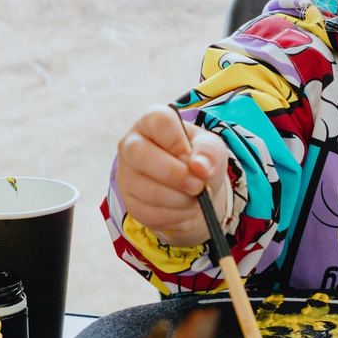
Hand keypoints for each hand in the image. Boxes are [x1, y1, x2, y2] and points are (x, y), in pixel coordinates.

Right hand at [116, 108, 231, 242]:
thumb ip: (210, 152)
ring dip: (180, 200)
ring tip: (196, 198)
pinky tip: (184, 209)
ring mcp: (126, 175)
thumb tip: (200, 167)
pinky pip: (150, 213)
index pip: (157, 121)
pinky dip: (175, 216)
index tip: (192, 157)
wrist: (193, 189)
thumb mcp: (212, 149)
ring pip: (148, 190)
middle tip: (198, 186)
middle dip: (174, 175)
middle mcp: (131, 144)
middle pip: (140, 155)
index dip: (177, 141)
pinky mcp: (129, 202)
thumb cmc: (199, 159)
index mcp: (151, 122)